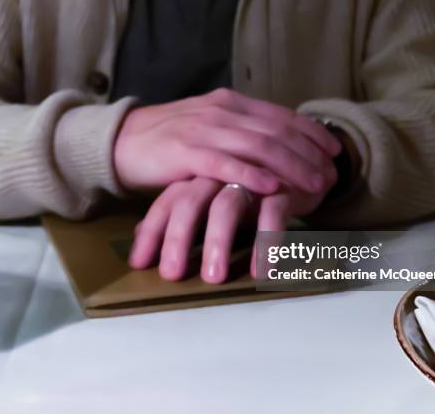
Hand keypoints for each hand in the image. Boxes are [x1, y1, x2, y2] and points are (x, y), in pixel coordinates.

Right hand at [114, 88, 340, 195]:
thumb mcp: (209, 126)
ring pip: (258, 147)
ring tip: (314, 185)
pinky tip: (272, 187)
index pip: (281, 115)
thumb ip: (239, 131)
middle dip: (309, 155)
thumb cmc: (169, 138)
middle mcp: (221, 112)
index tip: (334, 151)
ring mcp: (203, 131)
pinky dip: (251, 175)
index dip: (311, 133)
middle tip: (331, 176)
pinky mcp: (185, 153)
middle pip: (276, 132)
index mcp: (230, 103)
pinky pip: (225, 164)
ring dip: (291, 166)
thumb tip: (275, 146)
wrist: (123, 141)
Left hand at [129, 177, 325, 282]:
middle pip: (191, 202)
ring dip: (218, 242)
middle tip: (172, 275)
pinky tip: (262, 271)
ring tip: (213, 278)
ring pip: (227, 207)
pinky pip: (272, 214)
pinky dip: (267, 242)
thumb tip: (136, 234)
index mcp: (197, 176)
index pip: (167, 202)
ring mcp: (250, 179)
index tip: (139, 264)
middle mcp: (219, 175)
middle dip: (179, 239)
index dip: (152, 231)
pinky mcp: (283, 187)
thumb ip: (175, 211)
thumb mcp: (208, 193)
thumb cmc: (245, 183)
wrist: (298, 156)